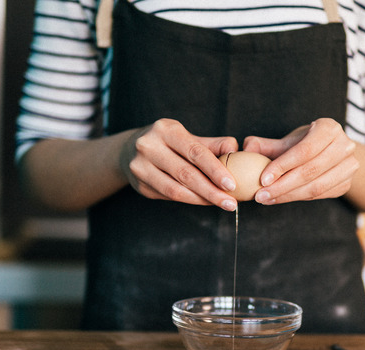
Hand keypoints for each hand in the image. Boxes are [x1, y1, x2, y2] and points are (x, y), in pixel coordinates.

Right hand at [121, 119, 239, 210]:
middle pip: (185, 173)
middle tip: (231, 203)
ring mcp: (141, 167)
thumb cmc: (168, 144)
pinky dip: (189, 200)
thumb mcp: (188, 138)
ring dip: (201, 199)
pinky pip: (168, 196)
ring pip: (176, 189)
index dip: (215, 169)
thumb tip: (235, 148)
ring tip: (221, 204)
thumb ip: (211, 145)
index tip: (232, 184)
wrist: (130, 151)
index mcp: (165, 130)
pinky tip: (204, 201)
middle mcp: (149, 146)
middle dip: (211, 190)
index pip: (194, 151)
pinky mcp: (140, 185)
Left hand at [242, 118, 359, 204]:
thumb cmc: (306, 145)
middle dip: (282, 186)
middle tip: (260, 195)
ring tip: (266, 198)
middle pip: (310, 171)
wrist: (331, 154)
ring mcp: (349, 166)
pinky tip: (280, 198)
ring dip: (288, 196)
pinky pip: (320, 195)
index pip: (305, 150)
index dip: (282, 166)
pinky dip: (298, 198)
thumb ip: (266, 145)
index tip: (262, 180)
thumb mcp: (288, 141)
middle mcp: (345, 145)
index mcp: (329, 128)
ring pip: (316, 187)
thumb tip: (246, 147)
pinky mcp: (346, 184)